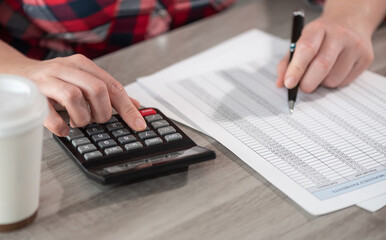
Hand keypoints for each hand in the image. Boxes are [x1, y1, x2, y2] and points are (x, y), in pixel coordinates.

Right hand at [17, 54, 145, 135]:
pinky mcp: (32, 94)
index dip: (128, 108)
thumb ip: (108, 92)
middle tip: (98, 120)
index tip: (139, 125)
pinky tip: (64, 129)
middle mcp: (66, 69)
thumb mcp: (83, 80)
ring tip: (79, 122)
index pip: (113, 86)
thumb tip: (135, 105)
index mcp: (83, 65)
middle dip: (103, 112)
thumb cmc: (55, 80)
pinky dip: (60, 126)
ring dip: (82, 118)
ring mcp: (47, 80)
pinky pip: (49, 114)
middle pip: (96, 89)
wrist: (17, 74)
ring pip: (74, 97)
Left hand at [276, 14, 373, 92]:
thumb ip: (288, 62)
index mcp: (318, 28)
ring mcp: (355, 46)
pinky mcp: (366, 58)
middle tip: (302, 87)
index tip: (288, 84)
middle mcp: (340, 34)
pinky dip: (334, 83)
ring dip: (322, 83)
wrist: (350, 22)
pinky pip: (344, 82)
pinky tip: (334, 71)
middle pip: (322, 65)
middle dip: (308, 82)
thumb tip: (280, 84)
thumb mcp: (300, 42)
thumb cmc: (320, 37)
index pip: (306, 49)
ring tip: (321, 73)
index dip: (296, 69)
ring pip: (333, 79)